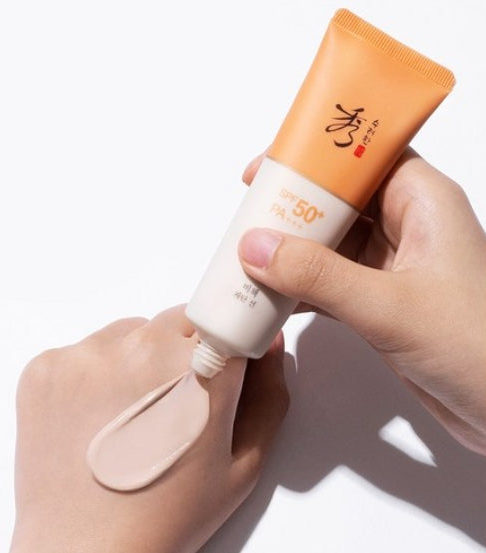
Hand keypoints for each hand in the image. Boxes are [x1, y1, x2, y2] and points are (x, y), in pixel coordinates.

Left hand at [11, 305, 287, 552]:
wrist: (85, 552)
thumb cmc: (163, 515)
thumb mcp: (243, 464)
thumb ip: (269, 396)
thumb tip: (269, 346)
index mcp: (201, 370)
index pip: (231, 317)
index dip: (230, 339)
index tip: (225, 354)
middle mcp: (145, 348)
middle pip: (183, 321)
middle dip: (188, 351)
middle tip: (177, 402)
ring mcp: (91, 354)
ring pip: (135, 331)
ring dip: (141, 359)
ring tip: (135, 414)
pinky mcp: (51, 365)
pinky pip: (90, 349)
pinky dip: (99, 373)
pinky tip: (100, 416)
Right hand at [239, 149, 485, 454]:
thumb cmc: (476, 346)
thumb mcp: (389, 306)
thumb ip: (320, 277)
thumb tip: (256, 248)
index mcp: (422, 202)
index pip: (363, 155)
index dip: (315, 154)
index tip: (268, 168)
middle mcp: (407, 225)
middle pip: (339, 197)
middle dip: (293, 206)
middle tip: (250, 216)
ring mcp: (392, 265)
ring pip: (332, 241)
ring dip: (293, 249)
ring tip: (250, 255)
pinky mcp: (381, 300)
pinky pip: (331, 280)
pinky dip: (302, 286)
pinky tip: (273, 295)